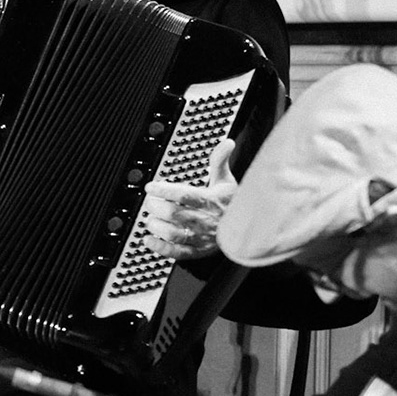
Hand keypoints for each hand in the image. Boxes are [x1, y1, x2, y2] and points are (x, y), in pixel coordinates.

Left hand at [141, 138, 235, 259]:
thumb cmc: (232, 203)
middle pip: (175, 214)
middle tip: (149, 201)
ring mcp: (201, 237)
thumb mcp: (226, 180)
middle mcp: (204, 220)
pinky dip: (161, 248)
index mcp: (210, 201)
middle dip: (156, 207)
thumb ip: (220, 161)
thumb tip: (227, 142)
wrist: (248, 229)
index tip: (151, 187)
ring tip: (149, 219)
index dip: (164, 190)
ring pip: (174, 234)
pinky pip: (177, 253)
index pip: (185, 195)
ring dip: (157, 227)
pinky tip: (149, 240)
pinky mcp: (198, 251)